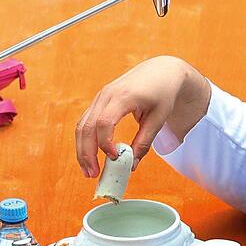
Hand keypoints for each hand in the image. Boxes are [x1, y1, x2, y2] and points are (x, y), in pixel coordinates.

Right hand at [76, 56, 207, 177]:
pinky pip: (86, 122)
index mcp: (123, 96)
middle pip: (87, 126)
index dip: (105, 143)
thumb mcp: (159, 118)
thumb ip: (144, 142)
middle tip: (92, 174)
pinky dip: (85, 140)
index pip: (104, 122)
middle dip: (86, 152)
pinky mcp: (99, 101)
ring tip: (88, 170)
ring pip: (82, 125)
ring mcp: (100, 96)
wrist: (161, 71)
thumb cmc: (163, 93)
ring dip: (82, 149)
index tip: (115, 158)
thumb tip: (132, 165)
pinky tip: (89, 156)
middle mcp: (107, 94)